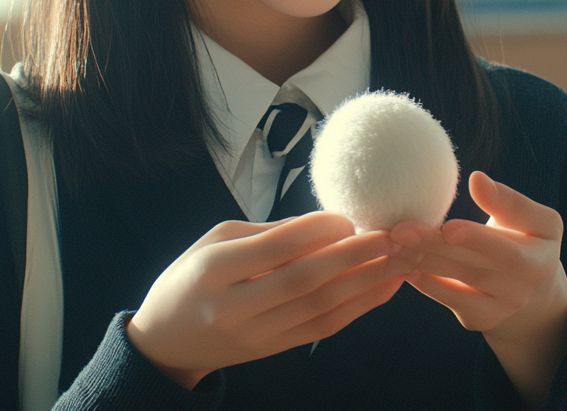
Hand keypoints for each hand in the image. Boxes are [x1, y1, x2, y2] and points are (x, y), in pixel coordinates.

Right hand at [126, 211, 417, 389]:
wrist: (167, 341)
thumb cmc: (192, 278)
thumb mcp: (214, 241)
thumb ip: (267, 232)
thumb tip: (325, 222)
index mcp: (214, 271)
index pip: (274, 249)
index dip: (315, 231)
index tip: (347, 216)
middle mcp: (235, 307)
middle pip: (303, 281)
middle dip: (352, 257)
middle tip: (389, 234)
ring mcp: (256, 334)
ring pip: (320, 308)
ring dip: (365, 284)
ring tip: (399, 260)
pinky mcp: (274, 350)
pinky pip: (323, 329)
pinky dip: (358, 308)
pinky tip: (383, 288)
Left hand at [391, 171, 566, 408]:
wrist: (535, 291)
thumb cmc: (529, 241)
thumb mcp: (536, 221)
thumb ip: (509, 202)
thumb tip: (477, 179)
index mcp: (540, 260)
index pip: (506, 249)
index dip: (476, 238)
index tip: (447, 226)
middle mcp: (523, 289)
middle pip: (473, 265)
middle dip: (434, 245)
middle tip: (399, 230)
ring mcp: (502, 308)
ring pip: (458, 281)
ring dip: (423, 261)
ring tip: (395, 242)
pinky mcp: (481, 318)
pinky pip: (452, 301)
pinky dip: (428, 285)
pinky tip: (405, 267)